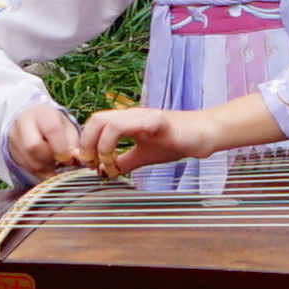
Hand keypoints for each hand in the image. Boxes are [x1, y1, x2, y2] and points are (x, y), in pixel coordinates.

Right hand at [1, 106, 90, 181]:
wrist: (32, 121)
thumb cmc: (54, 125)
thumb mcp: (67, 128)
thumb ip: (74, 144)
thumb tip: (77, 159)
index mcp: (42, 112)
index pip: (51, 129)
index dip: (61, 147)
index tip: (68, 157)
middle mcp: (23, 121)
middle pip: (34, 146)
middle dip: (50, 159)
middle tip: (59, 161)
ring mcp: (13, 136)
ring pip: (29, 161)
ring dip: (46, 168)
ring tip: (53, 164)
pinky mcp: (10, 149)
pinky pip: (25, 168)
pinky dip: (39, 172)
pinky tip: (45, 168)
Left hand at [81, 101, 257, 175]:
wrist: (203, 133)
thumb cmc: (175, 142)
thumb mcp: (143, 155)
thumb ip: (124, 162)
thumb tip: (105, 172)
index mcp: (125, 122)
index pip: (94, 125)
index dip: (85, 144)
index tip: (89, 164)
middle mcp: (132, 116)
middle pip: (97, 119)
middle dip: (88, 144)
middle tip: (94, 164)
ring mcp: (147, 117)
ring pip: (114, 122)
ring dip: (105, 145)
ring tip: (109, 163)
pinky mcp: (164, 122)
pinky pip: (148, 122)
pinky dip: (138, 133)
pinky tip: (138, 149)